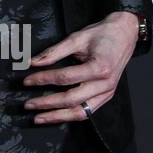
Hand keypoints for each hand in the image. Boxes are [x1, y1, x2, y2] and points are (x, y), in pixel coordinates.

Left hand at [23, 11, 139, 122]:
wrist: (125, 34)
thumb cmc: (103, 34)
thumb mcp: (76, 38)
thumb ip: (54, 52)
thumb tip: (33, 62)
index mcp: (99, 67)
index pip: (64, 78)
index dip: (43, 80)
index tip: (27, 81)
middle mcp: (105, 84)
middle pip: (71, 100)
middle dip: (47, 104)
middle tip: (28, 105)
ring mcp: (107, 92)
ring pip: (80, 112)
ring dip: (58, 117)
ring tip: (39, 118)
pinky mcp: (107, 96)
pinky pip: (88, 111)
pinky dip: (70, 115)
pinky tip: (56, 115)